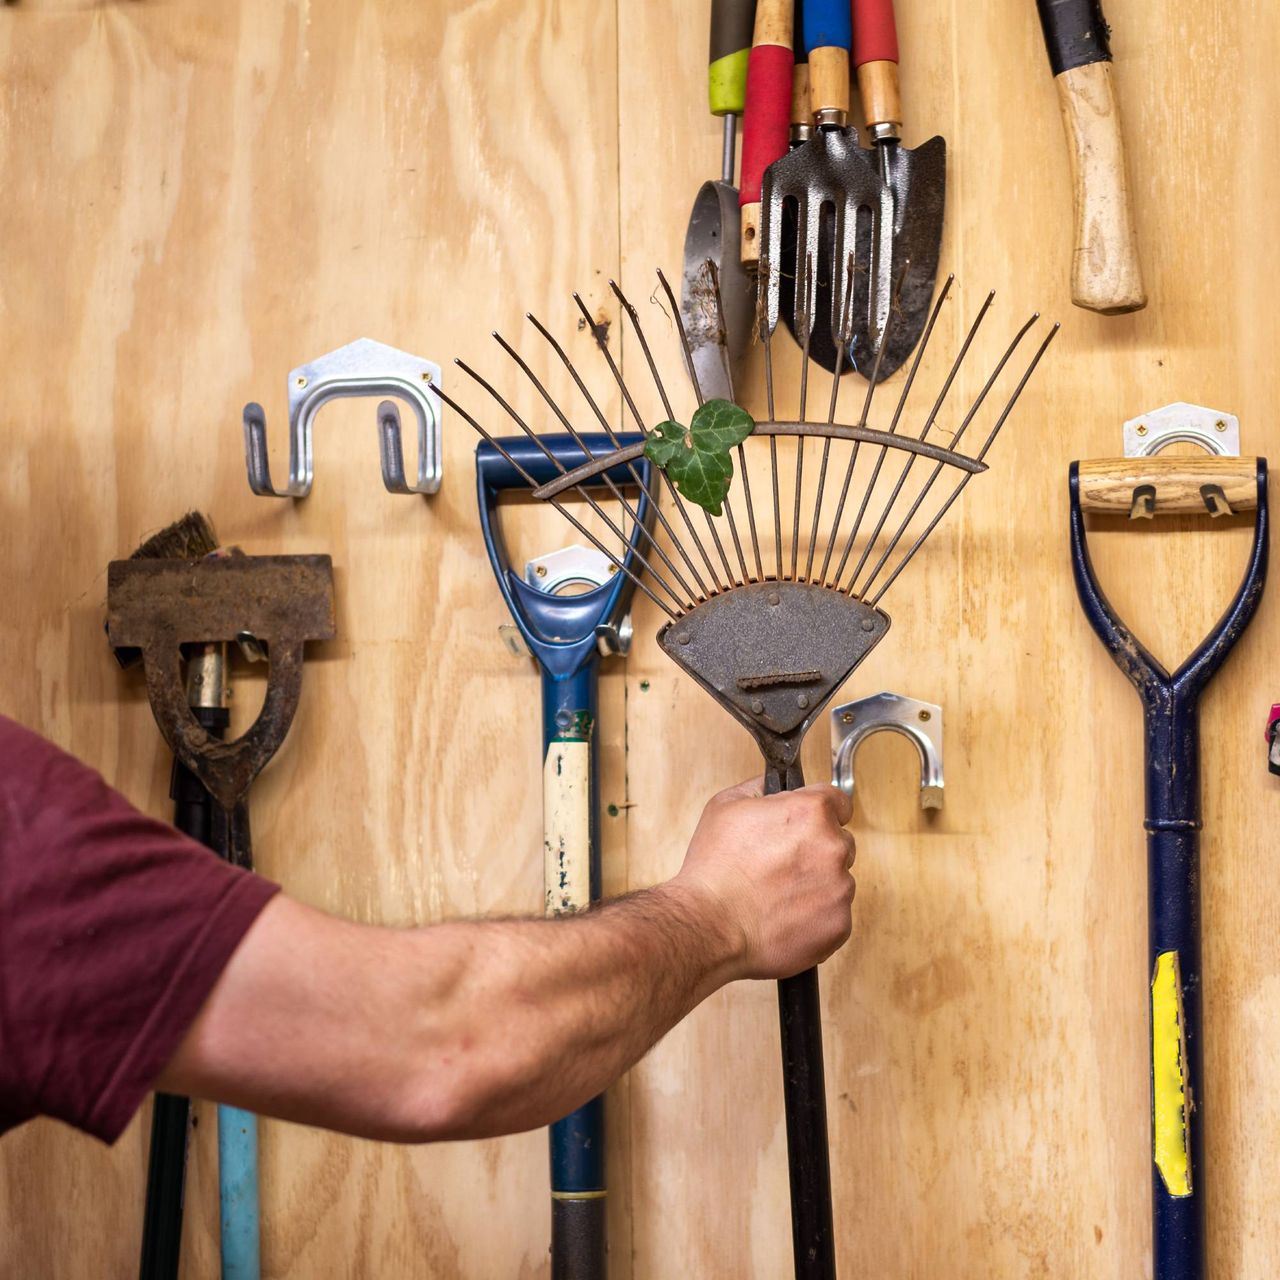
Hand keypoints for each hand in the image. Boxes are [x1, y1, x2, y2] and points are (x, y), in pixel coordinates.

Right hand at [673, 778, 855, 980]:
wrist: (709, 924)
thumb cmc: (714, 869)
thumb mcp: (726, 806)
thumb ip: (760, 788)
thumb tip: (772, 784)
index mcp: (811, 812)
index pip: (839, 802)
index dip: (820, 812)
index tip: (809, 824)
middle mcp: (833, 847)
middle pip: (839, 842)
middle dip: (817, 850)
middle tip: (782, 864)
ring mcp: (839, 888)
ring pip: (838, 880)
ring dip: (817, 884)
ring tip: (779, 894)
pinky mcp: (839, 924)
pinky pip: (835, 914)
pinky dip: (816, 916)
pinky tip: (786, 915)